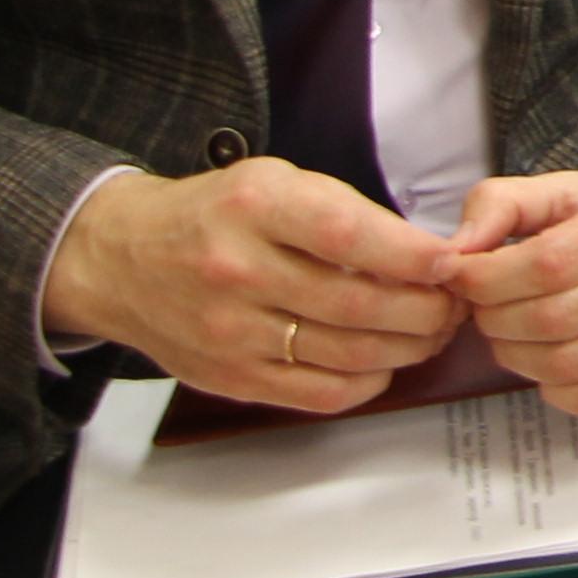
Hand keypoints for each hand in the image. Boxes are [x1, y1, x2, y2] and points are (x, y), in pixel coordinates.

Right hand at [39, 165, 460, 412]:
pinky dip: (368, 382)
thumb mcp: (277, 183)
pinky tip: (384, 362)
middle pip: (359, 306)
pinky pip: (319, 394)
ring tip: (434, 331)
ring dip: (410, 348)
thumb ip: (346, 215)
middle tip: (456, 304)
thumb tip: (426, 258)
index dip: (414, 256)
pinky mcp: (230, 377)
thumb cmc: (215, 215)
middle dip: (428, 310)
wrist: (120, 260)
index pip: (350, 237)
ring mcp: (231, 331)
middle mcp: (239, 271)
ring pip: (348, 355)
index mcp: (257, 208)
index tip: (453, 262)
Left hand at [441, 173, 577, 420]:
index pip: (541, 262)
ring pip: (564, 364)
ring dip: (517, 356)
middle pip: (547, 318)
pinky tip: (554, 362)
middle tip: (488, 309)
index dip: (484, 279)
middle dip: (494, 319)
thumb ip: (509, 202)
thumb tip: (455, 248)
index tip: (466, 278)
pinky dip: (556, 387)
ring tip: (515, 334)